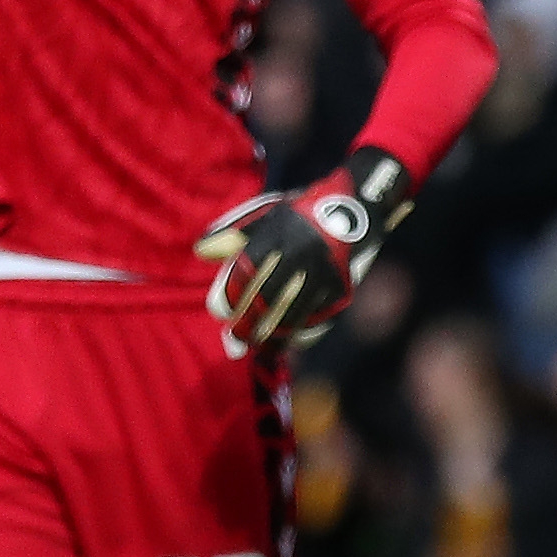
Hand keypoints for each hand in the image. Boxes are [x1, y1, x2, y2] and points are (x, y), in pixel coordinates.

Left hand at [196, 143, 415, 356]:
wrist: (356, 210)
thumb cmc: (300, 214)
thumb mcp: (265, 215)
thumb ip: (232, 233)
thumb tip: (201, 253)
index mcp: (277, 235)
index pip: (245, 274)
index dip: (229, 297)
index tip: (221, 312)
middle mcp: (300, 255)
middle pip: (265, 299)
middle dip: (245, 324)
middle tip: (232, 341)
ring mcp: (322, 274)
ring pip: (291, 314)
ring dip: (270, 335)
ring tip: (256, 346)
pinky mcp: (341, 288)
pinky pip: (317, 318)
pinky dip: (299, 334)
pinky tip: (286, 342)